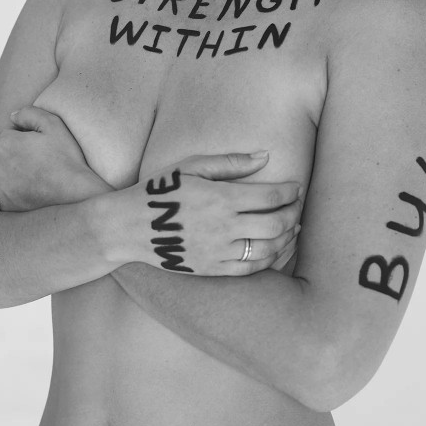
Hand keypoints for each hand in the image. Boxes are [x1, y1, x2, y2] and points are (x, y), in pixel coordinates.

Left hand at [0, 106, 110, 210]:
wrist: (75, 194)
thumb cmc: (66, 158)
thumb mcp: (53, 124)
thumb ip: (29, 113)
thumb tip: (12, 116)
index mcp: (5, 143)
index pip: (10, 135)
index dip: (27, 139)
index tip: (42, 147)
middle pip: (5, 155)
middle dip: (19, 155)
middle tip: (43, 162)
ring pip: (5, 174)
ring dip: (16, 174)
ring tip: (40, 177)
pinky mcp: (6, 204)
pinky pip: (8, 193)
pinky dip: (18, 191)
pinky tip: (36, 190)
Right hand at [114, 152, 302, 276]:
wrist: (129, 227)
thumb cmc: (160, 190)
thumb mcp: (191, 166)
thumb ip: (230, 162)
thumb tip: (265, 155)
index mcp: (220, 198)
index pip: (271, 197)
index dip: (289, 192)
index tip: (295, 187)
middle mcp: (223, 227)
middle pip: (276, 224)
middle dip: (293, 214)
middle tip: (296, 206)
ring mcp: (218, 251)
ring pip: (267, 249)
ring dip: (287, 238)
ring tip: (291, 227)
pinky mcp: (212, 269)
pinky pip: (250, 268)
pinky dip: (269, 259)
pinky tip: (273, 248)